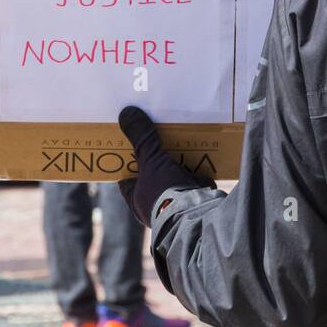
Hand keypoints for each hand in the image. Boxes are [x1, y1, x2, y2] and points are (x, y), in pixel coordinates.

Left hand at [118, 106, 212, 226]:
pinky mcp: (197, 198)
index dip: (126, 161)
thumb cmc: (164, 192)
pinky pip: (195, 178)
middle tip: (155, 134)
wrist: (197, 213)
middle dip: (155, 157)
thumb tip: (126, 113)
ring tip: (178, 136)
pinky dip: (197, 167)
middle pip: (152, 174)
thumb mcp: (149, 160)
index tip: (127, 142)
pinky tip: (200, 149)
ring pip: (174, 175)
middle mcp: (156, 203)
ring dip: (178, 160)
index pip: (126, 178)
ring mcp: (177, 201)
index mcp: (137, 200)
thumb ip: (141, 138)